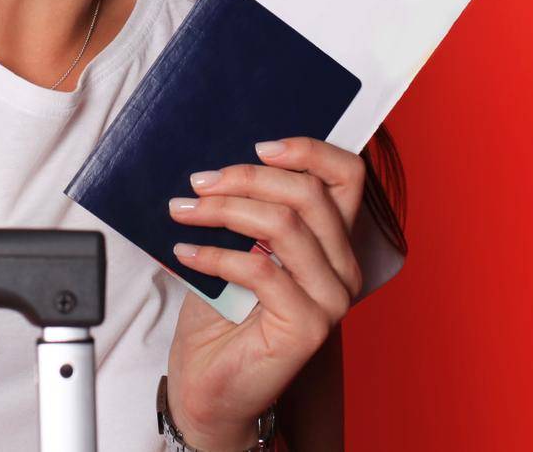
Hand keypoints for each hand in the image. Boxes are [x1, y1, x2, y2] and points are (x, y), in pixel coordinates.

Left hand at [165, 136, 365, 448]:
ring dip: (224, 211)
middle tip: (199, 182)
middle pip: (309, 194)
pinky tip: (186, 252)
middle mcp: (343, 267)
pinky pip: (261, 269)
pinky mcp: (309, 326)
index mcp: (334, 241)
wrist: (209, 386)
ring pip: (284, 225)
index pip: (348, 177)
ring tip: (183, 211)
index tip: (259, 147)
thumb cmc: (223, 318)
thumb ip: (248, 210)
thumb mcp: (237, 247)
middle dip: (247, 178)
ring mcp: (332, 299)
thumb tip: (216, 166)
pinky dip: (216, 254)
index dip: (309, 151)